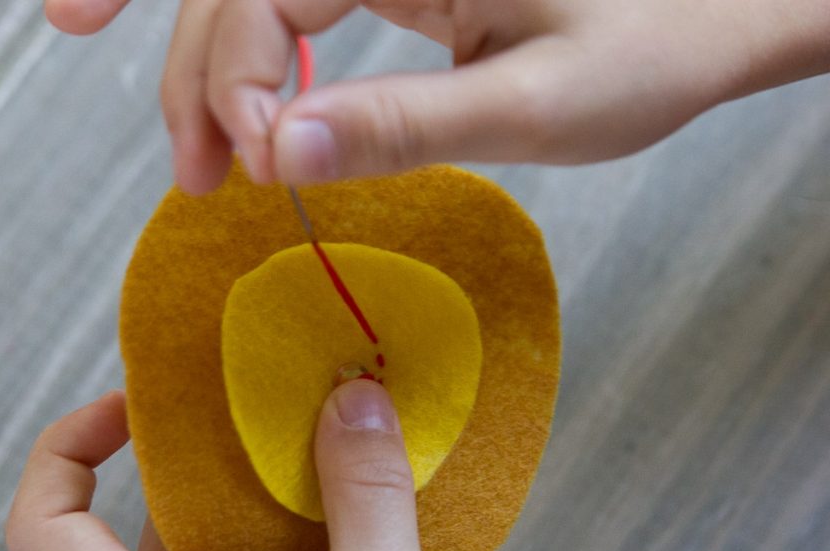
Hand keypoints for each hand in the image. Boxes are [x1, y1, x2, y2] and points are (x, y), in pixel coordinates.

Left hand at [6, 382, 467, 550]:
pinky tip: (321, 515)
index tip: (125, 409)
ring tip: (302, 455)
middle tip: (247, 413)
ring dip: (238, 498)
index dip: (64, 450)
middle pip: (130, 526)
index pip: (45, 533)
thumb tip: (355, 403)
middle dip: (190, 461)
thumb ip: (366, 497)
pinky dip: (262, 536)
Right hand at [44, 0, 828, 192]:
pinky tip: (240, 101)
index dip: (239, 79)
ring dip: (212, 72)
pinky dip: (250, 56)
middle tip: (194, 175)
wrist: (714, 16)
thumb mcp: (529, 102)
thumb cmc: (650, 46)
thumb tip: (278, 156)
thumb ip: (403, 126)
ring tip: (203, 157)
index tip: (255, 168)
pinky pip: (294, 5)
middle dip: (202, 77)